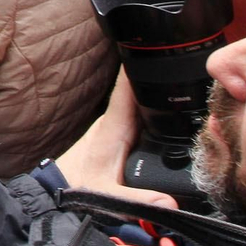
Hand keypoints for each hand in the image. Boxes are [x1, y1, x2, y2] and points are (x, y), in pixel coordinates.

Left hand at [55, 72, 177, 209]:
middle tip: (187, 62)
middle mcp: (115, 122)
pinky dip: (154, 111)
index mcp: (113, 126)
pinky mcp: (118, 139)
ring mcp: (116, 129)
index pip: (127, 84)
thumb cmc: (78, 191)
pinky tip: (171, 112)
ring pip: (141, 104)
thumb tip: (169, 202)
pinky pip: (140, 117)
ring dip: (158, 94)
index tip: (157, 43)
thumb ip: (138, 201)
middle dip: (161, 77)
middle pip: (141, 91)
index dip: (141, 62)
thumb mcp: (108, 198)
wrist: (57, 198)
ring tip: (185, 79)